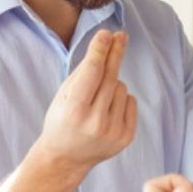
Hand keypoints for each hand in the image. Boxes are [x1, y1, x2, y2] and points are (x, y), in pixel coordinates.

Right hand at [37, 29, 136, 169]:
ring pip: (121, 87)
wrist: (65, 158)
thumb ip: (84, 69)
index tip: (107, 33)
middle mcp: (95, 123)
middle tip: (119, 35)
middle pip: (110, 77)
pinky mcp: (125, 138)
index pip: (92, 73)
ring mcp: (113, 132)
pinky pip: (131, 101)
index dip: (100, 50)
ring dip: (112, 85)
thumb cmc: (62, 119)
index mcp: (74, 111)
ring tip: (96, 99)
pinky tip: (107, 109)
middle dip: (113, 54)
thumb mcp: (64, 94)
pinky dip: (121, 99)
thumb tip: (107, 42)